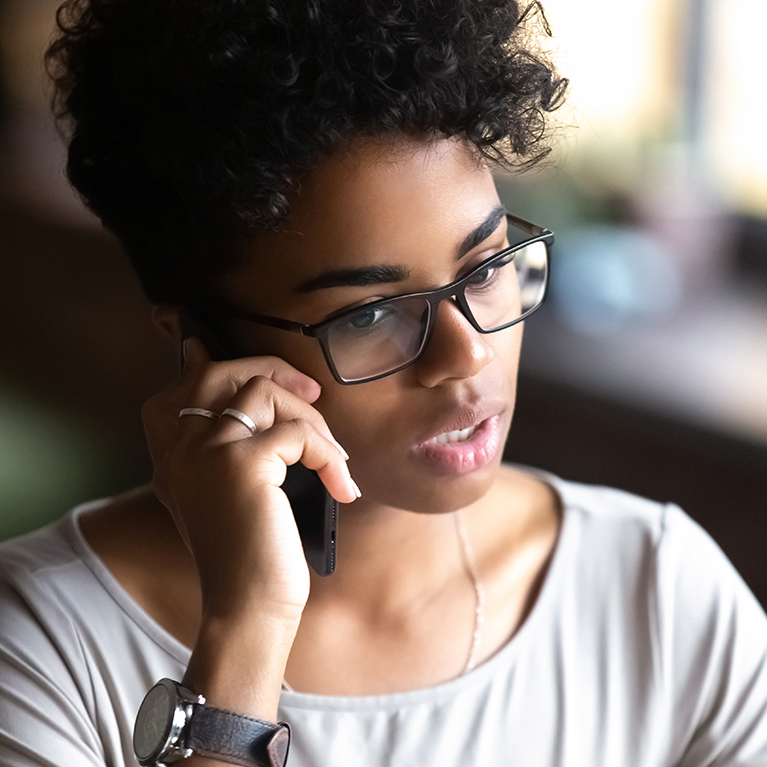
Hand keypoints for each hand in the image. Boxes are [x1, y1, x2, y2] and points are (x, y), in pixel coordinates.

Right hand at [142, 337, 358, 623]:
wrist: (246, 610)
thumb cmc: (250, 557)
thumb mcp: (231, 497)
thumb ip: (235, 452)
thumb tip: (270, 410)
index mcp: (174, 457)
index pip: (186, 385)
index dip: (231, 367)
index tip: (277, 381)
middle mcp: (181, 449)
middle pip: (219, 371)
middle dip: (272, 371)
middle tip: (312, 396)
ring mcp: (207, 452)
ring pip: (263, 392)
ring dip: (311, 418)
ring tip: (332, 459)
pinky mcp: (242, 465)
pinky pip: (298, 433)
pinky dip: (329, 455)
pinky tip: (341, 487)